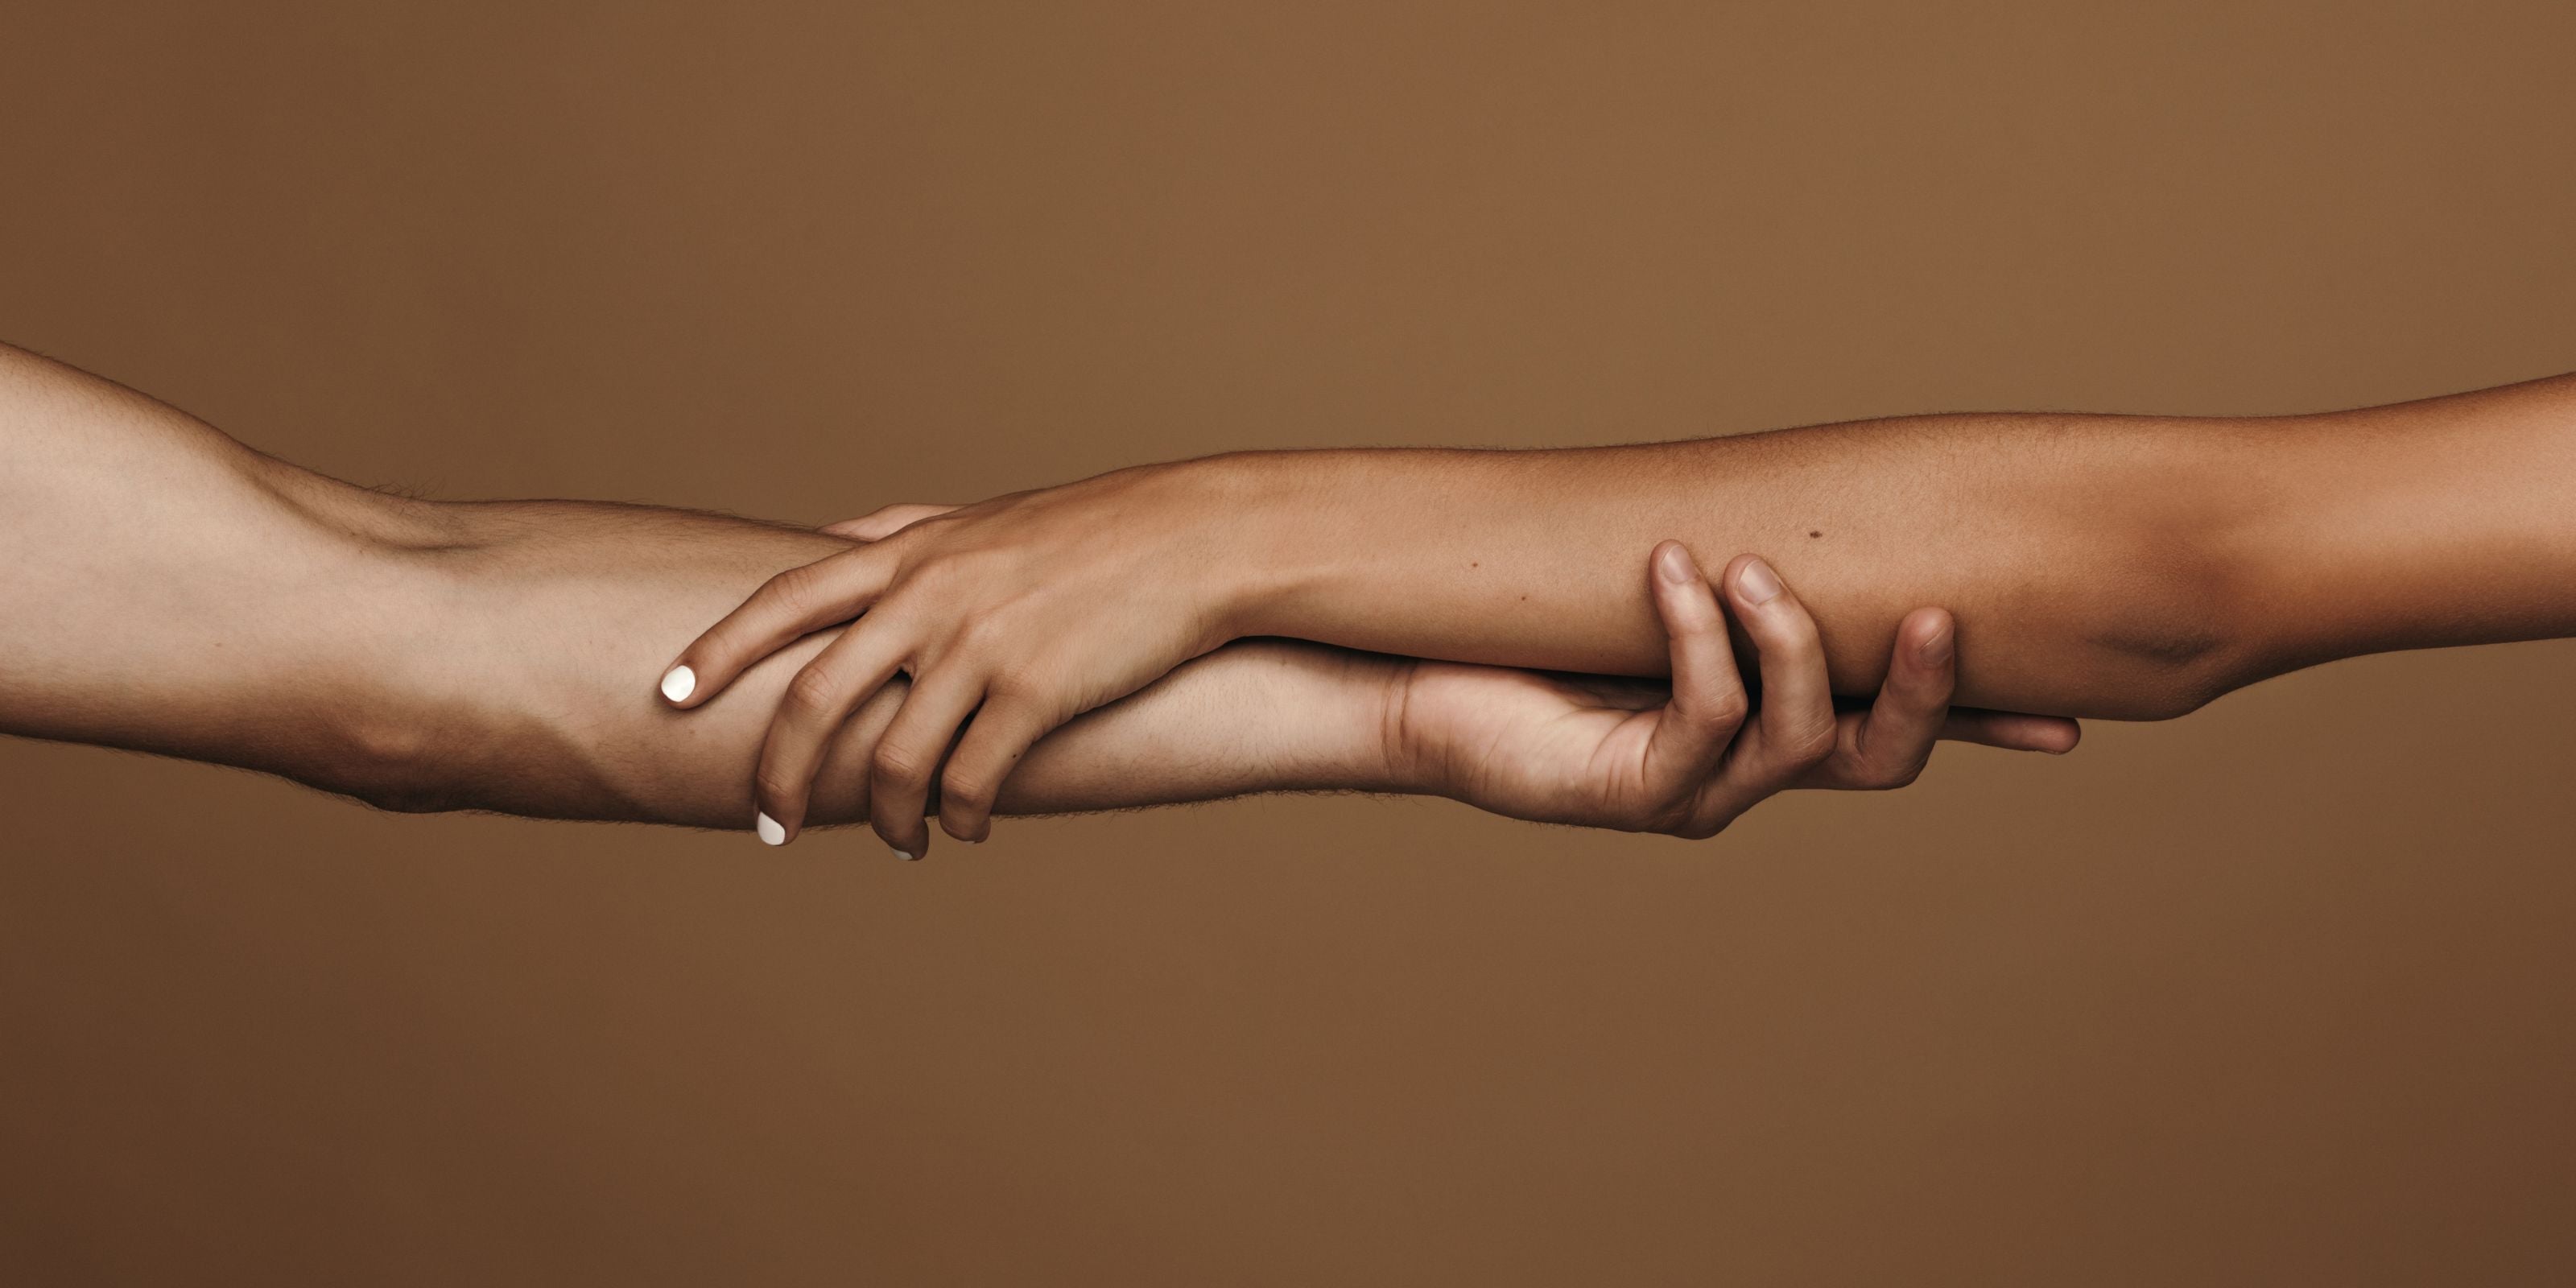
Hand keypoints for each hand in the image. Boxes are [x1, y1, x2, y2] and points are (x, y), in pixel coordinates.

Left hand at [658, 464, 1246, 855]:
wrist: (1196, 541)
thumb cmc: (1090, 531)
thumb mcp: (980, 517)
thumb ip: (901, 527)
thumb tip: (833, 534)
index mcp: (908, 554)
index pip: (783, 602)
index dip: (717, 652)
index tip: (668, 698)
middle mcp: (930, 597)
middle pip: (815, 699)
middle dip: (781, 776)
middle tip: (770, 826)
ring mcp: (981, 646)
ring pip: (895, 759)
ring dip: (887, 817)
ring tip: (899, 842)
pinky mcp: (1038, 692)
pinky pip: (972, 781)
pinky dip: (958, 819)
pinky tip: (963, 830)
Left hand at [1389, 542, 2077, 834]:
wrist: (1428, 682)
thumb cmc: (1544, 632)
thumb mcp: (1664, 588)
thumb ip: (1743, 563)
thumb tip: (1815, 482)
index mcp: (1774, 732)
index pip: (1901, 730)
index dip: (1982, 725)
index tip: (2072, 723)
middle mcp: (1750, 775)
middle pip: (1878, 758)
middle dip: (1920, 690)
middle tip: (1934, 616)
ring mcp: (1698, 793)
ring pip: (1798, 736)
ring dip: (1791, 639)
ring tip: (1754, 565)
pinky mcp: (1637, 793)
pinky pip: (1703, 718)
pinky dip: (1701, 636)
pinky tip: (1676, 571)